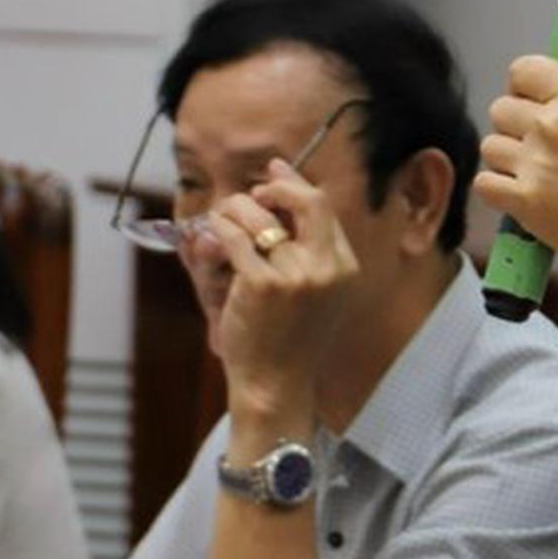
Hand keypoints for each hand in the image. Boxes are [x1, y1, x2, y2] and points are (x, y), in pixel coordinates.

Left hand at [180, 161, 358, 409]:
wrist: (276, 386)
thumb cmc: (288, 340)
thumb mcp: (315, 292)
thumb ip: (308, 249)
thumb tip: (283, 191)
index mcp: (344, 267)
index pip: (324, 208)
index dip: (296, 184)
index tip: (275, 172)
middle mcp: (327, 267)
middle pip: (308, 200)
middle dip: (277, 186)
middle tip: (254, 192)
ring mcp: (297, 276)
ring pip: (260, 215)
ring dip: (236, 210)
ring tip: (224, 223)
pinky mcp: (263, 285)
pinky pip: (234, 237)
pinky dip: (218, 230)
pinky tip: (212, 238)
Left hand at [476, 55, 557, 289]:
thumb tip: (534, 103)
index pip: (522, 70)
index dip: (523, 89)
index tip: (530, 103)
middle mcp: (552, 125)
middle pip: (500, 109)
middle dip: (514, 127)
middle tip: (537, 148)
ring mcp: (535, 162)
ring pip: (490, 146)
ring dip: (507, 160)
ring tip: (535, 175)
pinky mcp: (524, 199)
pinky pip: (484, 183)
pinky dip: (498, 191)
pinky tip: (521, 195)